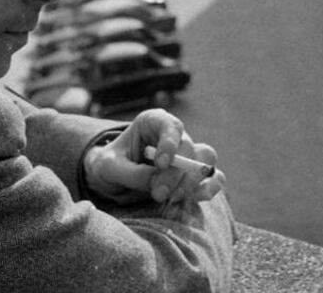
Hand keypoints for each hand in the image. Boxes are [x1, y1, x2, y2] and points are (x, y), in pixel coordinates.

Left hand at [84, 109, 225, 208]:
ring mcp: (187, 155)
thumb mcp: (109, 167)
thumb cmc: (109, 166)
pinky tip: (194, 199)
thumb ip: (132, 174)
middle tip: (159, 194)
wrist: (112, 180)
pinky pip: (214, 179)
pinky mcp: (194, 176)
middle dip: (175, 174)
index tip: (161, 164)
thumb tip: (159, 183)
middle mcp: (174, 136)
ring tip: (173, 198)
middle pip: (189, 149)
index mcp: (153, 122)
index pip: (171, 126)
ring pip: (205, 162)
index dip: (171, 143)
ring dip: (193, 182)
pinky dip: (209, 189)